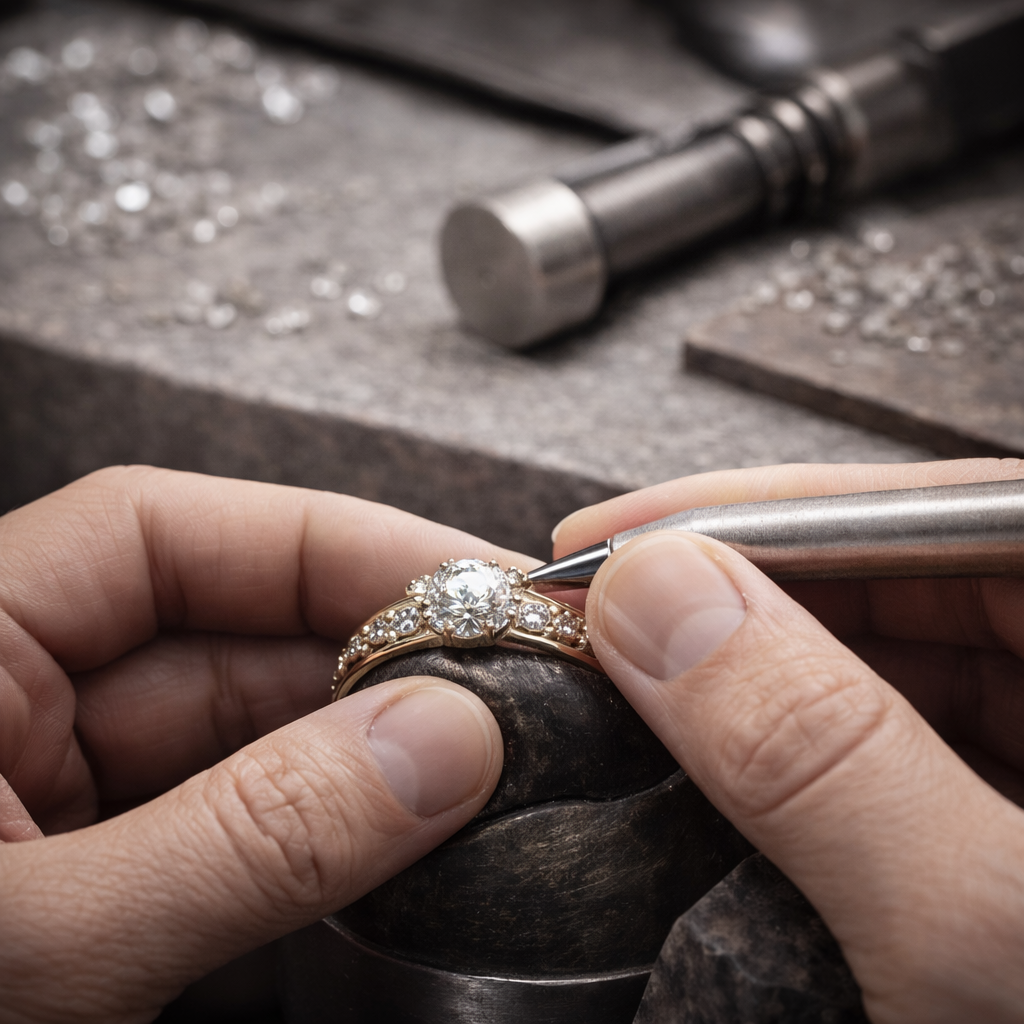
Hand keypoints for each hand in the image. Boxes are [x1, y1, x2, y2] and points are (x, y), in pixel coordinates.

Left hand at [0, 467, 514, 1023]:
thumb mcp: (35, 951)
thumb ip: (247, 840)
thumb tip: (444, 746)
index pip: (161, 536)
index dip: (326, 540)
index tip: (463, 579)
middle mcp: (6, 698)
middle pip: (226, 627)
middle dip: (374, 651)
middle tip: (510, 679)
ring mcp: (54, 789)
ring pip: (247, 726)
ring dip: (367, 745)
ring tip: (486, 757)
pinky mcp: (93, 868)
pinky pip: (237, 814)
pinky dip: (326, 825)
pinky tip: (409, 835)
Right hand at [557, 458, 1023, 1023]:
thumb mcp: (989, 949)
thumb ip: (818, 754)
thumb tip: (655, 600)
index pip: (938, 515)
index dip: (756, 513)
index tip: (610, 538)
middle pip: (904, 576)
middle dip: (737, 592)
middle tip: (601, 620)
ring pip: (894, 657)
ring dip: (755, 667)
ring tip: (637, 682)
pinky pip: (903, 738)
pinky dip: (799, 742)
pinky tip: (723, 757)